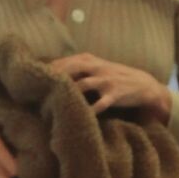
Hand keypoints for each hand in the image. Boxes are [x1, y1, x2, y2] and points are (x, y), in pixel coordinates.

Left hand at [47, 53, 170, 123]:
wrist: (144, 85)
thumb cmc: (116, 78)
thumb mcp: (98, 68)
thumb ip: (79, 69)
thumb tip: (52, 74)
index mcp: (91, 60)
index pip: (66, 61)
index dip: (50, 68)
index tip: (34, 77)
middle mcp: (97, 68)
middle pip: (72, 68)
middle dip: (55, 76)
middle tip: (38, 88)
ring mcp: (106, 81)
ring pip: (84, 84)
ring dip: (69, 92)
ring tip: (52, 101)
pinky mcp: (115, 95)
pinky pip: (100, 103)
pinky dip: (90, 110)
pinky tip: (79, 117)